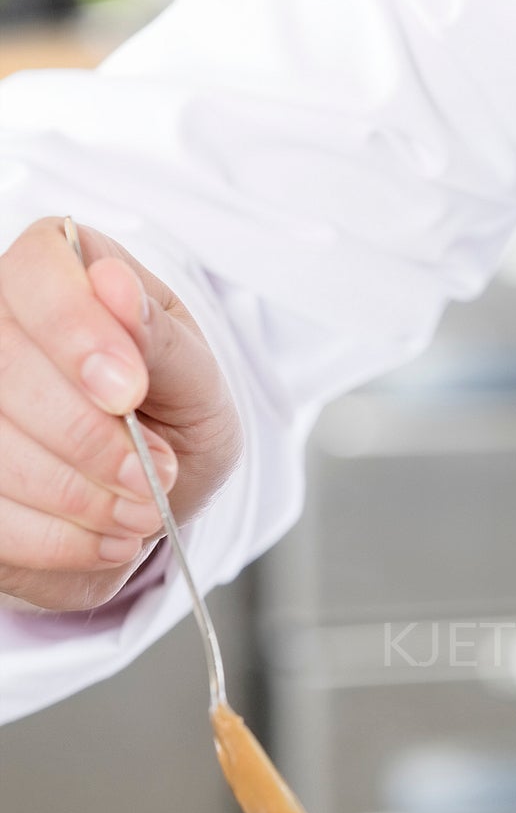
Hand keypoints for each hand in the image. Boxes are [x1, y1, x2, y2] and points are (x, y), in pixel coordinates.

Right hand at [0, 218, 242, 611]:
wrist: (152, 494)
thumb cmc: (175, 417)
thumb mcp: (199, 379)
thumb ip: (160, 340)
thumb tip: (114, 283)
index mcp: (61, 273)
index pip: (36, 273)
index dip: (76, 332)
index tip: (131, 393)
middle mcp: (2, 323)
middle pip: (5, 365)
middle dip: (86, 436)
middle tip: (150, 475)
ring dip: (77, 494)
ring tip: (140, 512)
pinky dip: (57, 539)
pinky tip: (108, 540)